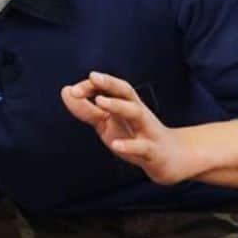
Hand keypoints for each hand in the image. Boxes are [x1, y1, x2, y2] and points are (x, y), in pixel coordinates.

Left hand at [61, 72, 187, 184]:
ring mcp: (148, 130)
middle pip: (126, 91)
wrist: (171, 161)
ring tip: (100, 101)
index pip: (109, 87)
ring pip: (136, 112)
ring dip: (118, 105)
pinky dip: (130, 146)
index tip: (73, 90)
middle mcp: (138, 112)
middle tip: (92, 76)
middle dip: (109, 82)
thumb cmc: (134, 136)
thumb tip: (66, 91)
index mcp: (125, 103)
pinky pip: (143, 147)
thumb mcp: (107, 123)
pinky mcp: (154, 152)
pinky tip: (116, 145)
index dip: (91, 85)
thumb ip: (87, 109)